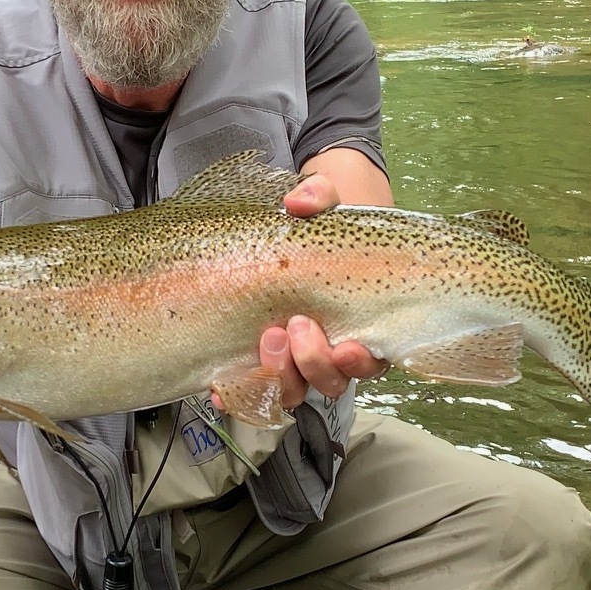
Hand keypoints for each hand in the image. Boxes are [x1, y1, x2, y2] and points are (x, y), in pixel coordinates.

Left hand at [260, 173, 386, 406]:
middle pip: (330, 381)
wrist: (285, 235)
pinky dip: (238, 393)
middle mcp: (328, 351)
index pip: (369, 361)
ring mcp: (292, 361)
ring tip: (266, 338)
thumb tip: (299, 201)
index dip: (359, 362)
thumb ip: (318, 196)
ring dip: (281, 375)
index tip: (346, 346)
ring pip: (293, 391)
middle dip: (314, 363)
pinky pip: (251, 391)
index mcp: (358, 324)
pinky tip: (221, 386)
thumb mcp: (323, 204)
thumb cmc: (316, 228)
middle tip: (296, 326)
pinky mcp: (258, 363)